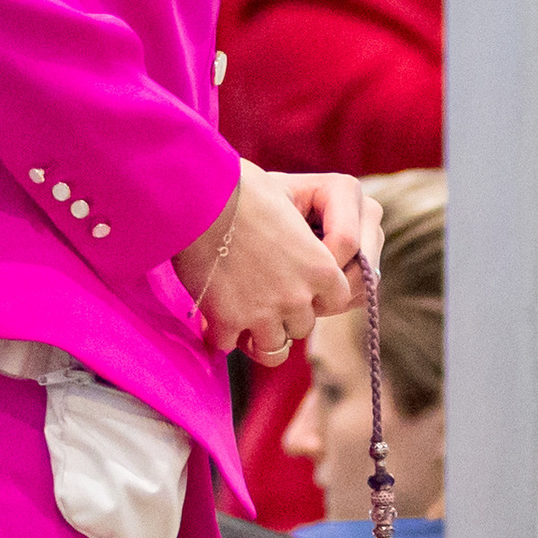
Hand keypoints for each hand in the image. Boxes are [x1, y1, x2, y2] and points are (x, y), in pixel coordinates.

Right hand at [175, 163, 362, 362]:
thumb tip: (305, 250)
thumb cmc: (244, 189)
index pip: (336, 301)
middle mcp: (298, 296)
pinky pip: (229, 345)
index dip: (317, 296)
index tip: (298, 287)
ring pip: (273, 348)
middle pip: (303, 327)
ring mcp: (263, 313)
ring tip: (241, 315)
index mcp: (321, 268)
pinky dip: (220, 333)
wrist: (200, 196)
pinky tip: (212, 315)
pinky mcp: (227, 321)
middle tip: (263, 296)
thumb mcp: (290, 208)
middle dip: (286, 315)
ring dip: (257, 333)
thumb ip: (308, 243)